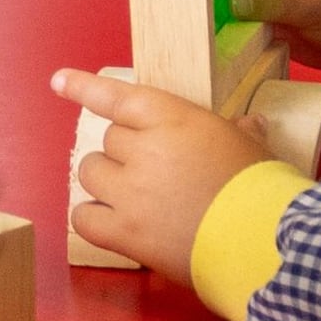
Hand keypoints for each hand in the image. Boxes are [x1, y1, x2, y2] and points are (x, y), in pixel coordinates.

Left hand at [53, 68, 273, 283]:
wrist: (262, 240)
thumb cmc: (262, 188)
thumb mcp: (251, 147)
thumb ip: (238, 131)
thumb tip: (250, 124)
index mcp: (172, 119)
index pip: (116, 97)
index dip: (84, 87)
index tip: (58, 80)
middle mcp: (142, 149)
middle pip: (109, 140)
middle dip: (129, 153)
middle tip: (160, 175)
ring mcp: (129, 191)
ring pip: (90, 172)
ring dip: (108, 182)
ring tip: (140, 199)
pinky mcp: (124, 231)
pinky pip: (83, 216)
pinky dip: (94, 218)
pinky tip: (116, 224)